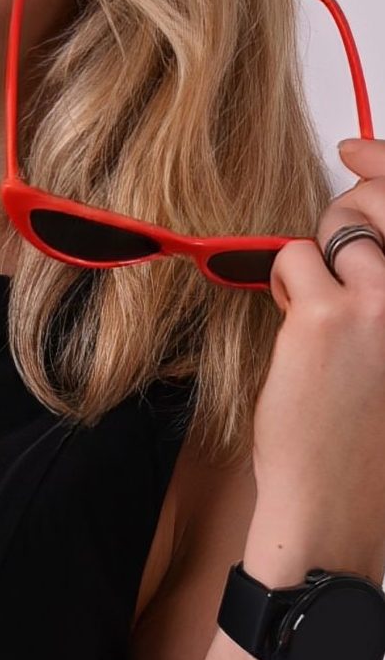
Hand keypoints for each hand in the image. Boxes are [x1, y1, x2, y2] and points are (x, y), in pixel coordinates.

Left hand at [246, 138, 384, 583]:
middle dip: (347, 210)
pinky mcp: (330, 313)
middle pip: (378, 204)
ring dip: (314, 263)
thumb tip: (362, 226)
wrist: (340, 512)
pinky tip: (295, 333)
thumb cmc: (369, 441)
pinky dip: (284, 284)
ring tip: (314, 315)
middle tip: (331, 253)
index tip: (357, 146)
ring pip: (332, 231)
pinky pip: (293, 258)